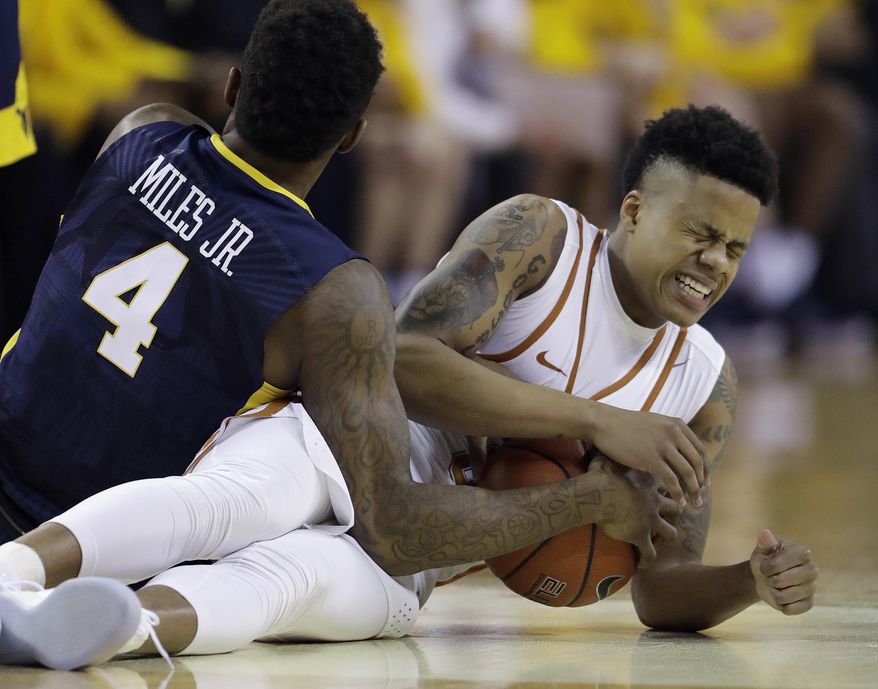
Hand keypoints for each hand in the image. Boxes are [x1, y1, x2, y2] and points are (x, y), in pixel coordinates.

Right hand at [587, 456, 680, 568]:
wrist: (597, 493)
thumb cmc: (600, 473)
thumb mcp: (609, 456)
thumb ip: (612, 452)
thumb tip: (603, 441)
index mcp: (649, 481)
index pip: (668, 482)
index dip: (669, 485)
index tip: (666, 486)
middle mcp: (655, 501)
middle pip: (676, 507)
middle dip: (676, 511)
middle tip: (669, 513)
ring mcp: (651, 520)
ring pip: (670, 532)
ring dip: (665, 536)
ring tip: (658, 539)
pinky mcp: (642, 536)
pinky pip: (649, 553)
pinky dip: (647, 559)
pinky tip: (642, 563)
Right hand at [590, 405, 706, 506]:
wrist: (604, 423)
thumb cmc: (625, 426)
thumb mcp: (654, 423)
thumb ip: (669, 433)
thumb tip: (679, 450)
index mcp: (677, 425)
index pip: (701, 450)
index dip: (705, 469)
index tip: (704, 482)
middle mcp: (674, 433)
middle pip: (698, 462)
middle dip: (702, 482)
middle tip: (700, 497)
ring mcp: (663, 445)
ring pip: (688, 473)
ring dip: (694, 491)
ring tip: (694, 504)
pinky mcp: (651, 458)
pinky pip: (672, 480)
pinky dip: (678, 494)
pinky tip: (680, 503)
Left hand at [750, 529, 817, 614]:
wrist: (765, 579)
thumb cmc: (765, 561)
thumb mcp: (762, 551)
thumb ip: (765, 543)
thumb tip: (764, 533)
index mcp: (802, 552)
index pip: (782, 563)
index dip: (768, 567)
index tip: (764, 566)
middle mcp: (811, 569)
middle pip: (785, 580)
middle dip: (771, 580)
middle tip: (770, 577)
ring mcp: (812, 587)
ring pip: (788, 596)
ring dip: (774, 593)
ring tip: (775, 587)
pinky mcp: (809, 602)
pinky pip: (793, 609)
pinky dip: (781, 605)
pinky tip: (781, 598)